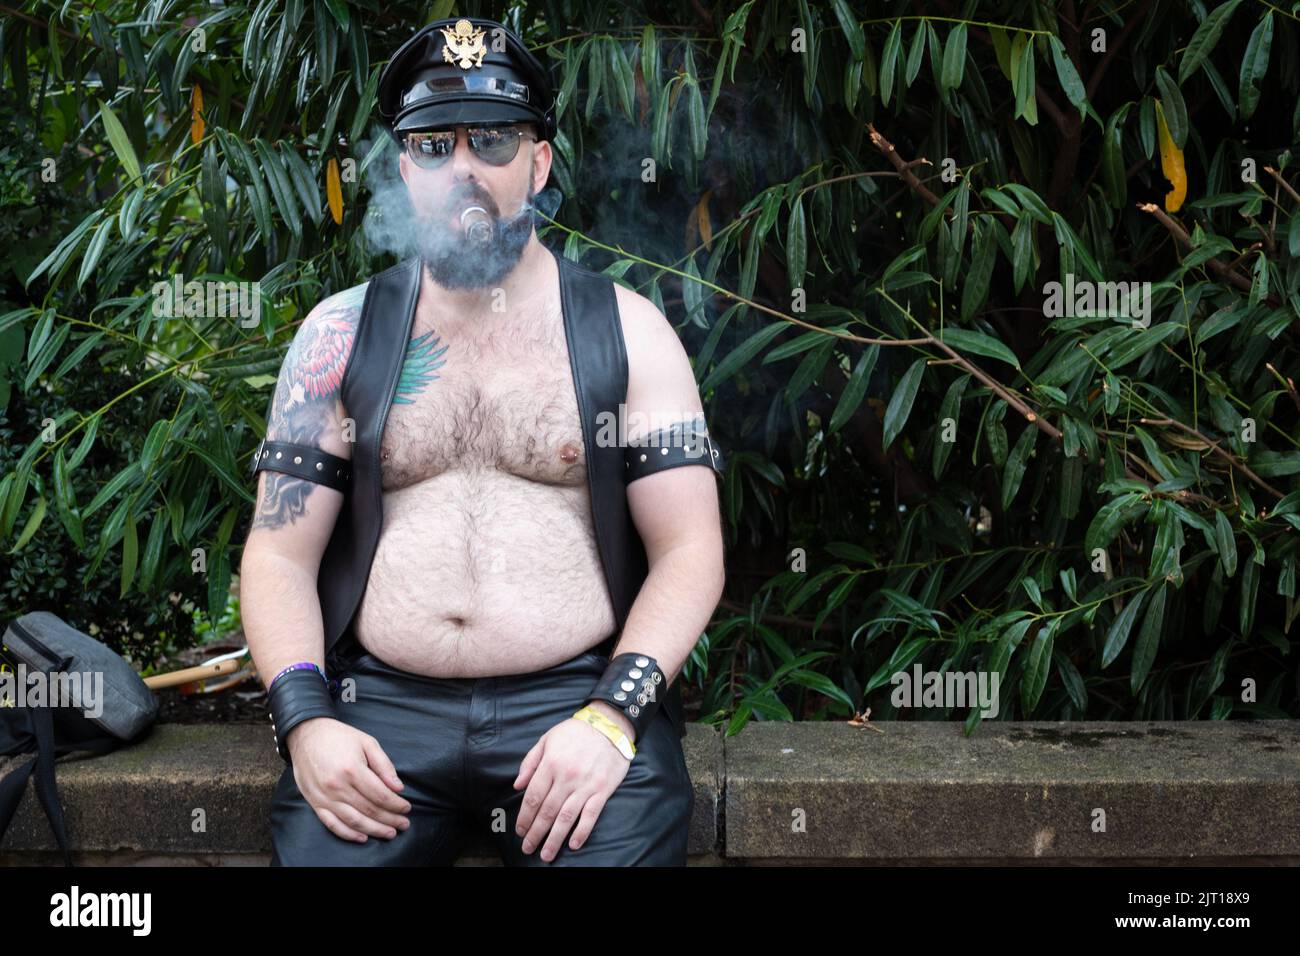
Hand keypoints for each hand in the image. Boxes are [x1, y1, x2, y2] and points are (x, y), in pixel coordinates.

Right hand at [286, 716, 411, 842]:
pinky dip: (348, 834)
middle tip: (404, 824)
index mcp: (352, 769)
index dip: (396, 805)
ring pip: (353, 821)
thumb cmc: (340, 737)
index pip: (380, 795)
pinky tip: (362, 837)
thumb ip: (384, 765)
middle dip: (390, 819)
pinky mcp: (315, 802)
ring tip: (389, 833)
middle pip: (369, 810)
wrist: (307, 735)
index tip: (407, 808)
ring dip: (374, 830)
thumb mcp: (367, 742)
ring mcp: (324, 797)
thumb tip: (398, 788)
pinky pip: (332, 824)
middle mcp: (337, 786)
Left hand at [512, 714, 631, 860]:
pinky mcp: (602, 790)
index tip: (520, 830)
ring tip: (546, 854)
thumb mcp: (547, 739)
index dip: (525, 817)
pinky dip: (582, 831)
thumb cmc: (575, 732)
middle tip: (528, 848)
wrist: (609, 725)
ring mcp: (585, 785)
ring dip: (554, 839)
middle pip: (547, 811)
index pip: (534, 797)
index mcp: (551, 764)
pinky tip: (574, 844)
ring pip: (566, 817)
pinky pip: (591, 815)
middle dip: (535, 833)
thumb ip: (530, 762)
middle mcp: (567, 777)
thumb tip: (517, 785)